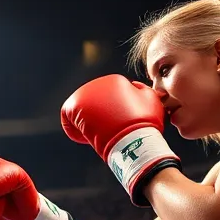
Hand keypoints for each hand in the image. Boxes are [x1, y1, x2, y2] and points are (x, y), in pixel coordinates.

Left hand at [61, 75, 179, 205]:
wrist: (132, 138)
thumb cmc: (145, 123)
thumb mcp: (152, 101)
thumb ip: (142, 91)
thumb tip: (133, 86)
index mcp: (116, 81)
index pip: (109, 98)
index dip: (112, 116)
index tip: (116, 128)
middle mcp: (99, 83)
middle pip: (94, 104)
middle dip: (97, 119)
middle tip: (106, 134)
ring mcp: (85, 94)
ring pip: (80, 111)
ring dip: (86, 124)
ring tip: (96, 136)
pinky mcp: (74, 106)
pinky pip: (68, 117)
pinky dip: (74, 130)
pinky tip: (84, 138)